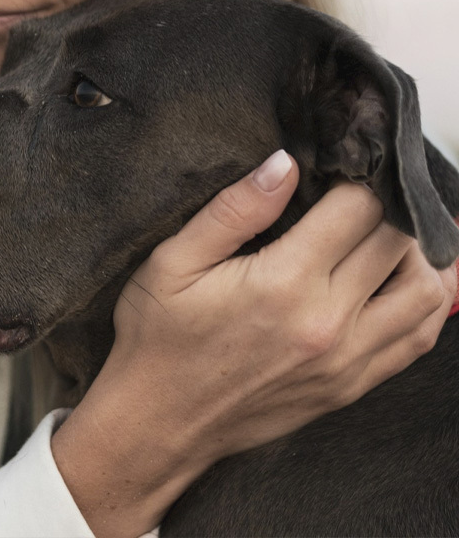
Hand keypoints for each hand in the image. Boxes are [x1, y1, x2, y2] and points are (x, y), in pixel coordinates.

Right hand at [51, 150, 456, 537]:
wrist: (157, 423)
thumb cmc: (158, 336)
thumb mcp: (173, 260)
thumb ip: (235, 209)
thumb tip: (285, 163)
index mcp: (284, 283)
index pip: (359, 209)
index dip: (359, 174)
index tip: (343, 162)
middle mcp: (328, 323)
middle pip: (400, 244)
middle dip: (389, 206)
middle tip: (364, 188)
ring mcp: (347, 361)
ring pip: (427, 292)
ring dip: (419, 253)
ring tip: (389, 232)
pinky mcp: (351, 387)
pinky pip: (419, 339)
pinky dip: (426, 302)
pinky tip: (404, 279)